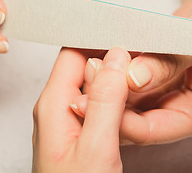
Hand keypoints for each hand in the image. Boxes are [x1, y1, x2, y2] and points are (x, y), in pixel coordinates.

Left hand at [32, 48, 130, 172]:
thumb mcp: (95, 147)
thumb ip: (105, 100)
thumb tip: (116, 59)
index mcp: (54, 103)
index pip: (73, 52)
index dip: (101, 44)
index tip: (129, 46)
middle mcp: (57, 108)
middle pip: (85, 68)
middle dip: (113, 67)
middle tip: (138, 76)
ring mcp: (67, 121)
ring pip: (94, 88)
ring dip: (117, 87)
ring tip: (136, 97)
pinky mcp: (79, 134)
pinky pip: (98, 106)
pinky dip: (116, 105)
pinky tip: (129, 115)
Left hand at [72, 0, 191, 144]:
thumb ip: (171, 60)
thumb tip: (134, 76)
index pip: (149, 130)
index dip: (119, 115)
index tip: (97, 94)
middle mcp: (173, 114)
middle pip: (129, 122)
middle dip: (105, 101)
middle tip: (88, 74)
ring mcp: (158, 103)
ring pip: (120, 108)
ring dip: (101, 89)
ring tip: (89, 64)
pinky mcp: (145, 90)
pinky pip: (119, 91)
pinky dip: (105, 80)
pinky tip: (94, 62)